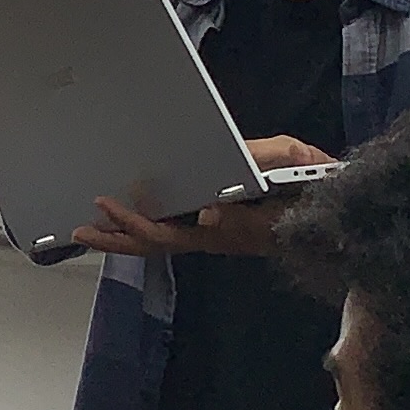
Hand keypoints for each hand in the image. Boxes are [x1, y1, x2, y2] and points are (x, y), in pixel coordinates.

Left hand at [62, 137, 336, 258]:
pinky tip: (122, 222)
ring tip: (86, 228)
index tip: (109, 205)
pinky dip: (142, 229)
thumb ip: (255, 176)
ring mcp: (211, 235)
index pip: (169, 232)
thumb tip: (208, 212)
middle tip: (78, 228)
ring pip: (157, 243)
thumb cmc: (310, 184)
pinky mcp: (213, 230)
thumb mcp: (288, 165)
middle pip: (153, 244)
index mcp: (225, 228)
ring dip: (121, 238)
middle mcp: (212, 237)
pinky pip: (170, 234)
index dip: (135, 222)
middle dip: (114, 236)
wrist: (331, 210)